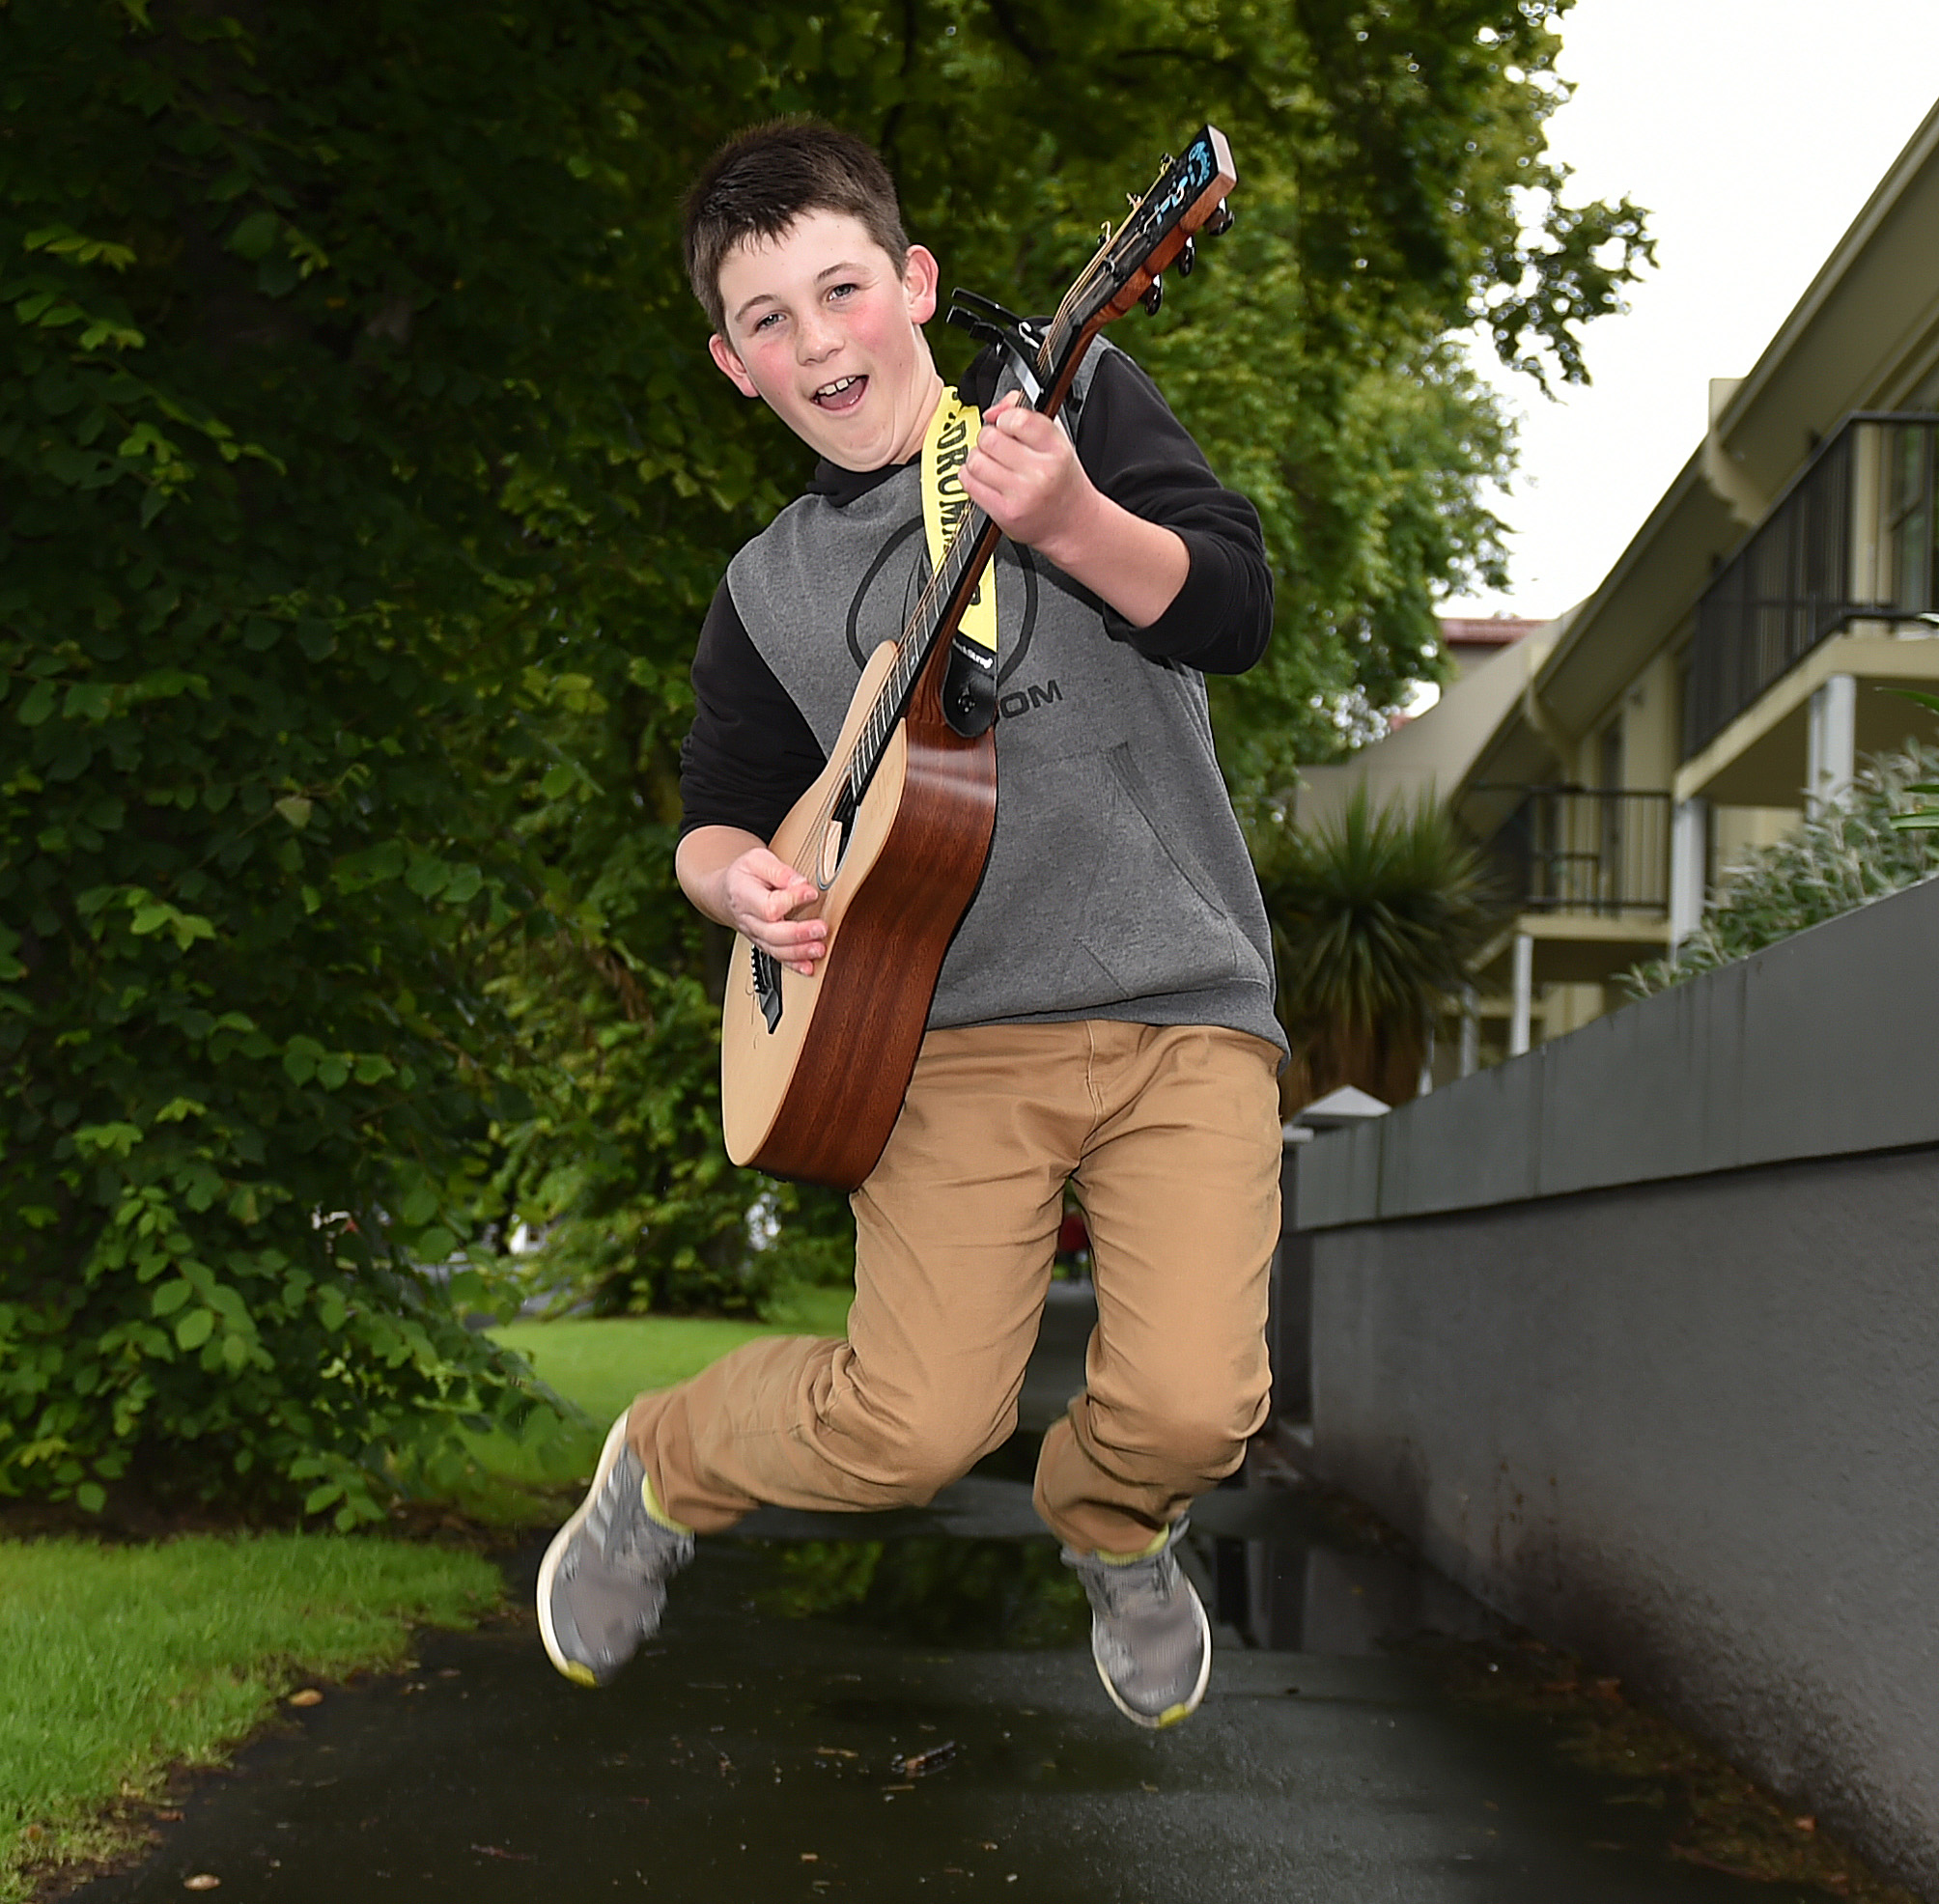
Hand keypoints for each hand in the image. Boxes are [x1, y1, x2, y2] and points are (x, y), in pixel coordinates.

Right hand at [720, 846, 825, 974]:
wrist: (726, 892)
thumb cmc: (744, 875)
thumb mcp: (757, 860)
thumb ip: (779, 871)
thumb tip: (801, 883)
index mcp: (743, 895)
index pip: (768, 905)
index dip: (792, 900)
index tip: (811, 892)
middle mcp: (748, 919)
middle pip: (772, 933)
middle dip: (799, 933)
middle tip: (821, 928)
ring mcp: (755, 934)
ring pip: (775, 949)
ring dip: (799, 951)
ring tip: (819, 948)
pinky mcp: (764, 943)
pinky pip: (777, 957)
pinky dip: (793, 965)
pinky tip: (808, 967)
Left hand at [959, 391, 1099, 567]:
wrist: (1073, 524)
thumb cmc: (1062, 481)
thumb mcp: (1056, 441)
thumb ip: (1027, 414)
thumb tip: (993, 411)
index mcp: (1056, 449)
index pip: (1018, 420)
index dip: (1004, 418)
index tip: (1005, 425)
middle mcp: (1041, 472)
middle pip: (990, 439)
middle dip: (988, 438)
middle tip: (998, 447)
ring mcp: (1021, 494)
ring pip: (975, 461)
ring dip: (977, 458)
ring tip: (991, 464)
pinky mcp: (1004, 513)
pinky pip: (970, 484)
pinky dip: (970, 477)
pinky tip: (985, 479)